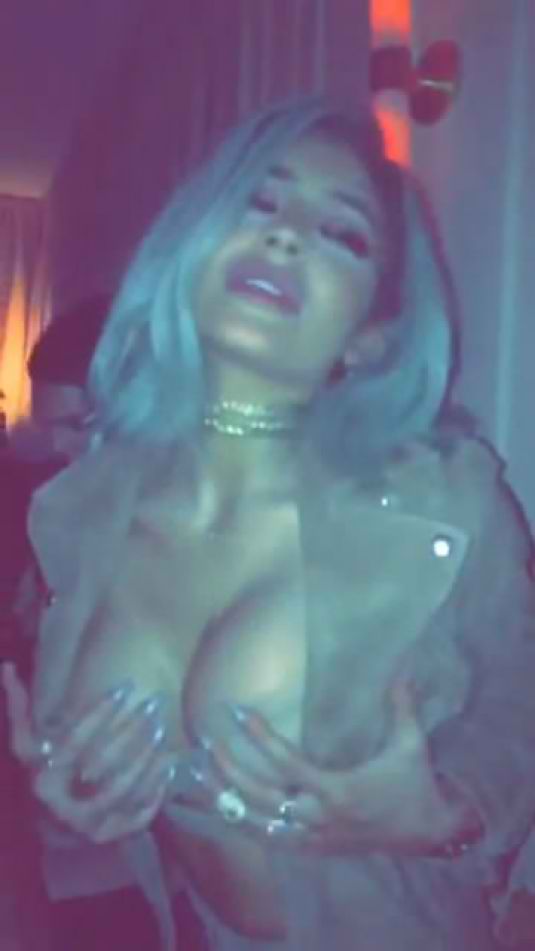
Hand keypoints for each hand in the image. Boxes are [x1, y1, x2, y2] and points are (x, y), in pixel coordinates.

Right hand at [1, 663, 177, 843]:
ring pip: (124, 790)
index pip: (75, 740)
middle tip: (154, 702)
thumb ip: (19, 709)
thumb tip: (7, 667)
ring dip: (147, 758)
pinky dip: (155, 790)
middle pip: (103, 764)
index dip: (101, 712)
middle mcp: (62, 806)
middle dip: (132, 729)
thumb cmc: (45, 771)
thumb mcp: (28, 744)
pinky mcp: (111, 836)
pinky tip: (169, 765)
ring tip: (162, 729)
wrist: (52, 823)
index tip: (125, 686)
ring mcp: (88, 826)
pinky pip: (139, 815)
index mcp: (43, 778)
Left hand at [192, 682, 455, 854]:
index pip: (289, 764)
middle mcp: (319, 818)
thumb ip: (401, 706)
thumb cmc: (416, 785)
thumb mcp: (411, 744)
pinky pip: (269, 840)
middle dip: (230, 771)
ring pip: (257, 824)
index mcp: (339, 792)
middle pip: (261, 797)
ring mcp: (313, 838)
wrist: (429, 833)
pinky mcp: (312, 850)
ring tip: (201, 775)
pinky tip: (222, 807)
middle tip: (207, 742)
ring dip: (227, 800)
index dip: (262, 738)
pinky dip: (243, 824)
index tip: (241, 713)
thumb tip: (401, 664)